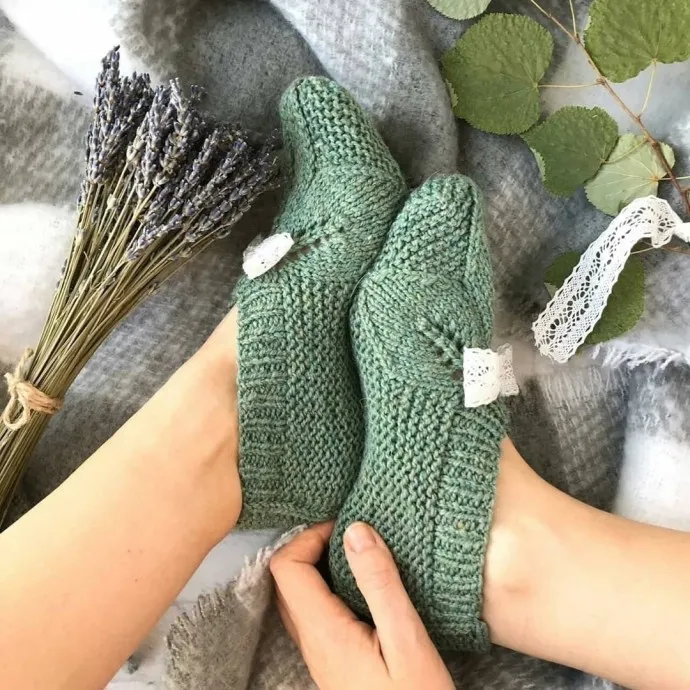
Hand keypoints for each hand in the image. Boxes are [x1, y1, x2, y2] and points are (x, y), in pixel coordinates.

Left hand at [271, 522, 454, 689]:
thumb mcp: (406, 638)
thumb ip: (379, 583)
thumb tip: (355, 530)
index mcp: (324, 631)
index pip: (286, 567)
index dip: (308, 536)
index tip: (344, 528)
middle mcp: (313, 641)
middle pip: (286, 579)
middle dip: (311, 545)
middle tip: (350, 535)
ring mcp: (320, 653)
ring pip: (299, 596)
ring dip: (320, 566)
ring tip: (358, 553)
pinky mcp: (334, 660)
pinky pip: (316, 612)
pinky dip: (330, 587)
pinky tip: (363, 586)